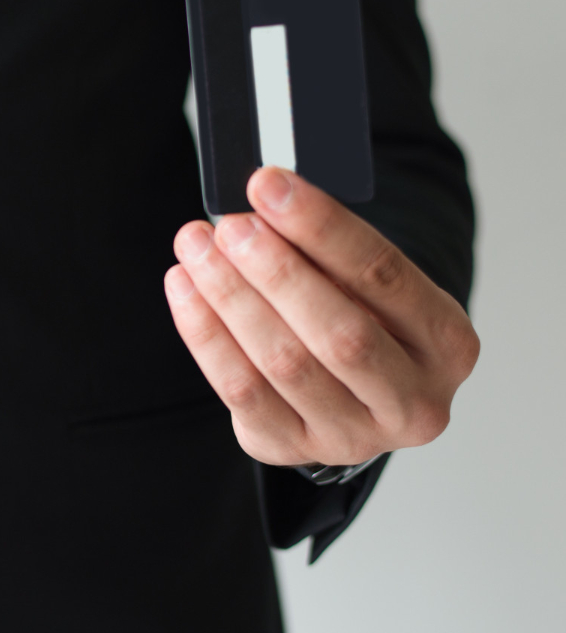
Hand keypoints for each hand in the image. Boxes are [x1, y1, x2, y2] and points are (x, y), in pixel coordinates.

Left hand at [164, 167, 477, 469]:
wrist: (351, 387)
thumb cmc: (359, 313)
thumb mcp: (366, 280)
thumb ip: (326, 247)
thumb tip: (262, 200)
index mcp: (448, 343)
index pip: (384, 275)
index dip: (321, 227)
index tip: (268, 185)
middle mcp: (414, 402)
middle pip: (339, 332)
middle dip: (275, 271)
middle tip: (230, 224)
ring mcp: (353, 436)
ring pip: (283, 363)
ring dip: (230, 295)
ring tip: (197, 246)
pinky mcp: (292, 448)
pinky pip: (240, 390)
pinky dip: (205, 332)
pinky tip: (184, 286)